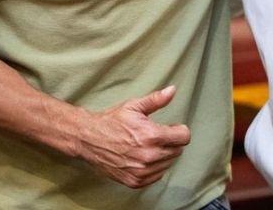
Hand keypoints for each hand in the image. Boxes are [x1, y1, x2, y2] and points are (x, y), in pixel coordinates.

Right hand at [71, 85, 190, 187]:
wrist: (89, 139)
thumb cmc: (112, 121)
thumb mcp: (134, 106)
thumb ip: (156, 100)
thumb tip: (172, 90)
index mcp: (152, 135)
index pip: (184, 137)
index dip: (179, 130)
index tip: (172, 128)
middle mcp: (149, 156)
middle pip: (177, 151)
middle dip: (171, 142)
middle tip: (156, 135)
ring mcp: (142, 171)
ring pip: (168, 164)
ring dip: (163, 155)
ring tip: (148, 146)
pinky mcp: (135, 181)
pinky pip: (157, 175)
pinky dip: (154, 167)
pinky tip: (143, 158)